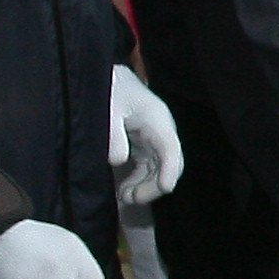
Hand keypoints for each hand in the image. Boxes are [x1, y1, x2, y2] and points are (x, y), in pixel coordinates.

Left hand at [107, 68, 182, 206]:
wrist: (110, 80)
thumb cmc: (111, 89)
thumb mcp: (108, 107)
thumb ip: (112, 132)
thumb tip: (117, 159)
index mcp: (156, 118)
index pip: (170, 148)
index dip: (170, 170)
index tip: (166, 188)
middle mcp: (161, 131)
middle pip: (169, 164)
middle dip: (154, 185)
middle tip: (132, 198)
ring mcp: (154, 140)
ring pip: (159, 170)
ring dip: (146, 186)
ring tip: (125, 197)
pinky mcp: (144, 146)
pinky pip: (148, 169)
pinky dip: (138, 182)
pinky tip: (124, 190)